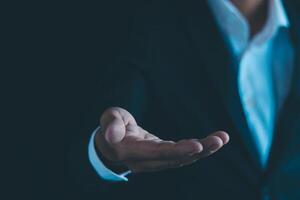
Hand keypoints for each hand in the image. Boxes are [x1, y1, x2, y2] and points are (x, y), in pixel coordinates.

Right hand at [95, 107, 228, 172]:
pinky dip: (199, 150)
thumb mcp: (109, 119)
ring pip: (182, 160)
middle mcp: (145, 162)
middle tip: (219, 139)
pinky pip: (182, 156)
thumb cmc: (111, 126)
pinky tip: (213, 141)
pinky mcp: (163, 158)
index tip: (197, 145)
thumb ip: (110, 124)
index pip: (157, 153)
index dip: (177, 151)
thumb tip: (110, 134)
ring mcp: (155, 162)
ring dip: (203, 151)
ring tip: (222, 138)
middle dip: (198, 151)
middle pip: (175, 159)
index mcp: (131, 152)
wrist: (112, 144)